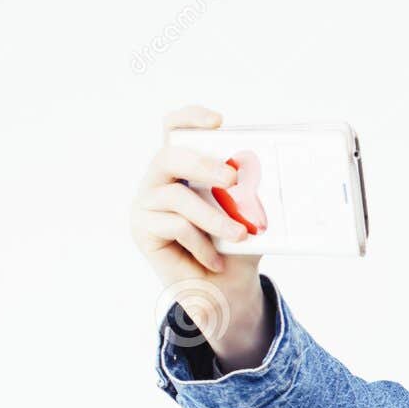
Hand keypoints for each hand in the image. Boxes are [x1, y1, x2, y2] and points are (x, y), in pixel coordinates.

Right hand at [130, 104, 266, 352]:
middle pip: (169, 156)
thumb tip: (265, 181)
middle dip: (203, 164)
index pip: (175, 131)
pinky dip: (202, 243)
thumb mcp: (247, 215)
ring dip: (213, 217)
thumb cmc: (235, 246)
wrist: (225, 289)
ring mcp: (146, 204)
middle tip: (233, 178)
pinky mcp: (142, 230)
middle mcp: (158, 181)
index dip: (190, 118)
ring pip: (177, 197)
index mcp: (182, 169)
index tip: (218, 121)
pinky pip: (175, 226)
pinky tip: (214, 258)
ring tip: (240, 235)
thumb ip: (247, 194)